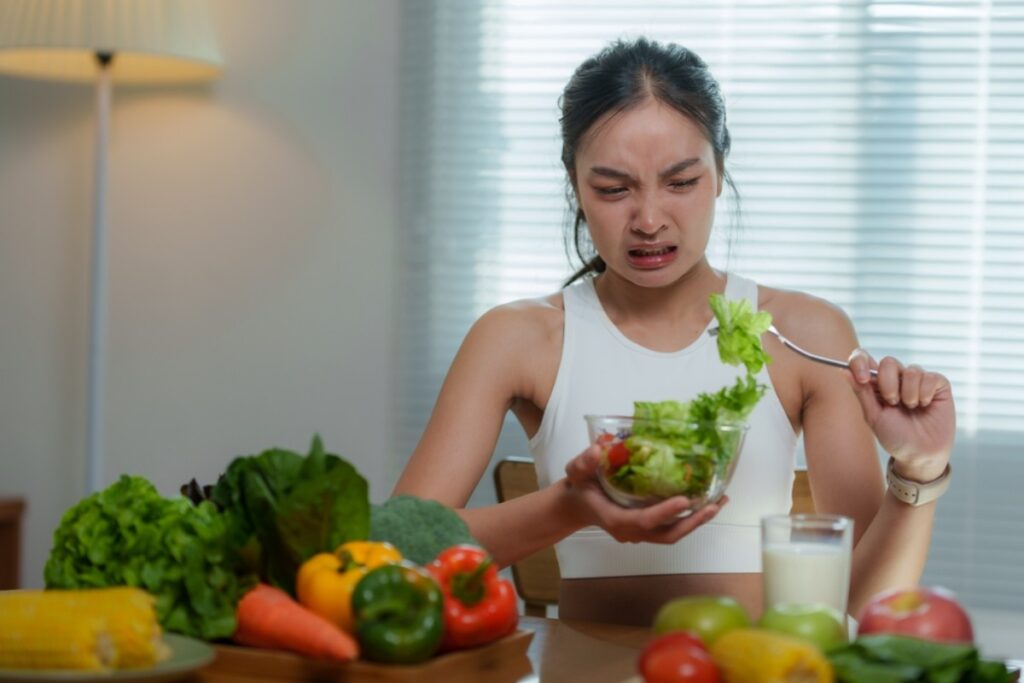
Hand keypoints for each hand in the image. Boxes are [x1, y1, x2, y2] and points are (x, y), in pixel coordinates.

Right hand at [562, 445, 726, 543]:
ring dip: (696, 521)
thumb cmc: (578, 486)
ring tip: (718, 502)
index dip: (664, 513)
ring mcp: (640, 533)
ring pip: (672, 533)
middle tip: (714, 504)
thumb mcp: (575, 471)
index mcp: (615, 519)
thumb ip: (584, 462)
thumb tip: (597, 450)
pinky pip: (671, 527)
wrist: (576, 504)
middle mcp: (631, 531)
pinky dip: (689, 518)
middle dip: (692, 522)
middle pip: (666, 534)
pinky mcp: (647, 528)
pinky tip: (705, 502)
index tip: (685, 500)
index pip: (643, 521)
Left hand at [846, 349, 955, 481]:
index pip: (864, 359)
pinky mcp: (938, 384)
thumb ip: (861, 392)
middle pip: (889, 362)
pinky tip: (925, 405)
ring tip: (911, 408)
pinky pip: (930, 376)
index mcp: (877, 384)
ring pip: (911, 370)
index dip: (860, 362)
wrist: (920, 455)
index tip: (863, 378)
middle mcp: (897, 378)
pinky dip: (925, 392)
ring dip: (908, 392)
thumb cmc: (895, 436)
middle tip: (892, 402)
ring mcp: (918, 380)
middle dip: (888, 383)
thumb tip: (843, 371)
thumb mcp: (874, 416)